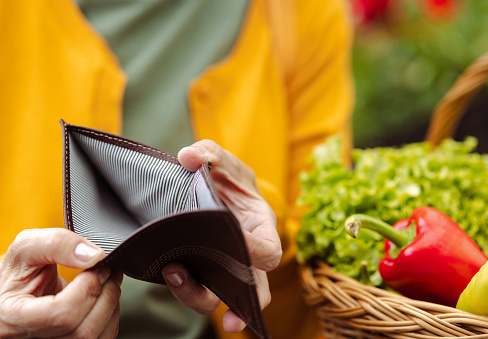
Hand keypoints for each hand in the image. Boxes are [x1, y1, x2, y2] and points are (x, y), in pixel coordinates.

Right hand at [0, 228, 122, 337]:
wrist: (15, 289)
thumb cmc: (18, 271)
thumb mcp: (28, 247)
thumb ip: (58, 243)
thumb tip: (94, 256)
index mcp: (12, 316)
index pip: (63, 313)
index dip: (89, 286)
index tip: (96, 266)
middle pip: (83, 330)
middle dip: (105, 293)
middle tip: (107, 270)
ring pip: (95, 337)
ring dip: (111, 304)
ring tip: (107, 281)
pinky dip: (110, 316)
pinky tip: (102, 298)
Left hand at [162, 140, 281, 332]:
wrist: (213, 191)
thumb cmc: (227, 180)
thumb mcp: (223, 162)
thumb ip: (210, 154)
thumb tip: (189, 157)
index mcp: (261, 227)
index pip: (269, 251)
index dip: (256, 252)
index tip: (235, 243)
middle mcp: (248, 255)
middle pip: (254, 289)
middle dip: (240, 300)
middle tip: (222, 306)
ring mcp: (227, 267)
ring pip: (225, 297)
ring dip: (201, 294)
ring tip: (175, 274)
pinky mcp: (205, 271)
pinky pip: (203, 292)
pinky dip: (189, 292)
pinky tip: (171, 277)